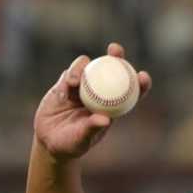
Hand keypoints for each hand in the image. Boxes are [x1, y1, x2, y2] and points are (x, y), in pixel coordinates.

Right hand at [33, 43, 150, 159]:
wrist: (49, 141)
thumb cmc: (71, 144)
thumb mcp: (82, 139)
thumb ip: (92, 128)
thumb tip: (105, 119)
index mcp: (112, 107)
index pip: (131, 92)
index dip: (139, 83)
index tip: (143, 75)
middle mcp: (99, 94)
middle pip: (111, 71)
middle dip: (116, 57)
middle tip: (115, 49)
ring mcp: (82, 88)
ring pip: (88, 68)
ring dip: (83, 68)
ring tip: (74, 82)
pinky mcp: (65, 85)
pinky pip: (69, 74)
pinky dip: (69, 77)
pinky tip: (66, 87)